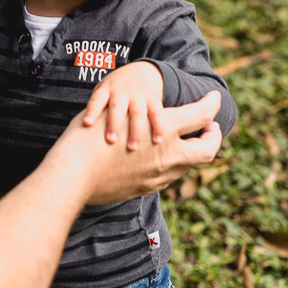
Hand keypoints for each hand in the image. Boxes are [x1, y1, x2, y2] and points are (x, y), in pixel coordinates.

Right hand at [74, 91, 222, 204]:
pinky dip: (169, 166)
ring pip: (188, 165)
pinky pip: (167, 177)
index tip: (215, 99)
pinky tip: (157, 159)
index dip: (212, 104)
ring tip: (182, 143)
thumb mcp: (114, 113)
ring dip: (190, 152)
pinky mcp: (146, 188)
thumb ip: (137, 115)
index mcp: (163, 127)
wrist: (72, 174)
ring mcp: (159, 174)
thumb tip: (146, 112)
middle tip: (209, 128)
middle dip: (213, 136)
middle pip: (208, 148)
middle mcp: (168, 152)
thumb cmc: (86, 136)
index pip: (202, 114)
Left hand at [82, 61, 163, 150]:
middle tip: (111, 140)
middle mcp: (121, 92)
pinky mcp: (153, 99)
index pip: (97, 100)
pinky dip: (158, 127)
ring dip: (136, 131)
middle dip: (114, 124)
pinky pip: (156, 113)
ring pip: (137, 113)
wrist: (143, 69)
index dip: (92, 111)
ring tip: (133, 148)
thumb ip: (97, 108)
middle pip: (117, 108)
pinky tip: (157, 140)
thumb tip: (83, 133)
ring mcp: (138, 95)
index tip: (87, 123)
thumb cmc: (117, 88)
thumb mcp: (104, 91)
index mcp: (106, 90)